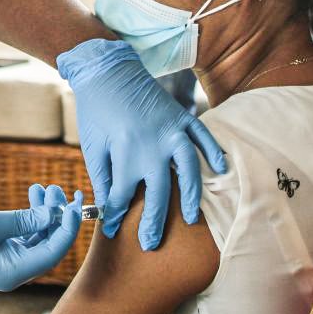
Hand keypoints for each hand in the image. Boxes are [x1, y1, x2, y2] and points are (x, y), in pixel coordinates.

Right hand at [0, 189, 83, 290]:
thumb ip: (23, 219)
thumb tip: (53, 213)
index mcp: (12, 273)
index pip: (52, 252)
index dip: (67, 227)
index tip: (75, 204)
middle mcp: (13, 271)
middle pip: (49, 245)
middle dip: (58, 216)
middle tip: (61, 189)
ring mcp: (7, 260)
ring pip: (39, 237)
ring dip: (45, 212)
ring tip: (46, 187)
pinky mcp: (0, 249)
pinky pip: (25, 234)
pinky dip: (32, 216)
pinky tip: (34, 196)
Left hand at [57, 39, 225, 248]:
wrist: (107, 70)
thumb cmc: (96, 110)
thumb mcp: (92, 145)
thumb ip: (102, 177)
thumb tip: (107, 207)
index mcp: (125, 154)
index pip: (121, 196)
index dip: (114, 216)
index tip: (112, 230)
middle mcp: (152, 146)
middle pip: (157, 193)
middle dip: (153, 222)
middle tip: (151, 244)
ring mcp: (170, 130)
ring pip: (188, 169)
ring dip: (191, 195)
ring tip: (190, 218)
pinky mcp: (180, 116)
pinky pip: (202, 136)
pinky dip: (212, 152)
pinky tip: (220, 169)